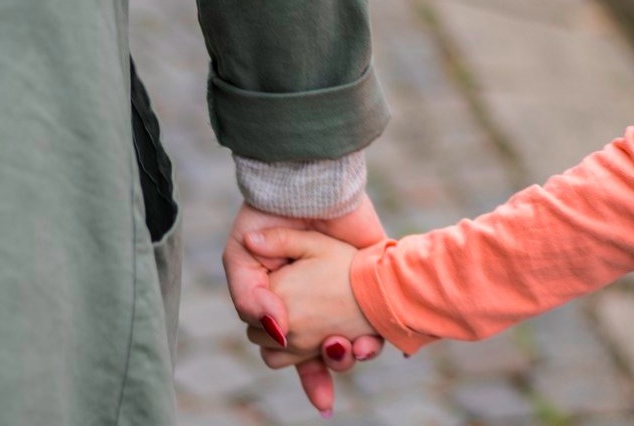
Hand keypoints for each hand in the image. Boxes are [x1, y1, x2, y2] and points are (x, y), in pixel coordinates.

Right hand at [222, 194, 385, 414]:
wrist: (302, 179)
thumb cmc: (264, 216)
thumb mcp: (242, 257)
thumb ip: (249, 298)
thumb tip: (279, 333)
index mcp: (282, 307)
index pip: (295, 354)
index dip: (309, 376)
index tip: (324, 399)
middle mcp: (315, 305)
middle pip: (328, 353)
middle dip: (336, 364)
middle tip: (340, 353)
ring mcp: (344, 292)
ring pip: (357, 339)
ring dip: (360, 351)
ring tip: (361, 346)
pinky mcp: (370, 275)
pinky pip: (384, 312)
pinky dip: (389, 331)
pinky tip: (392, 342)